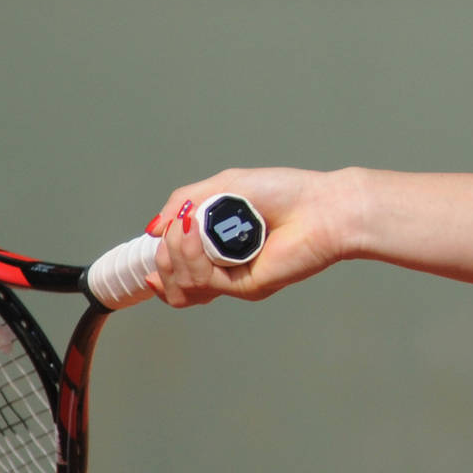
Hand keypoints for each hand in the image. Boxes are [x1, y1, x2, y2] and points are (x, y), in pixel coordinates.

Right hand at [147, 167, 355, 306]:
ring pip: (181, 286)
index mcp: (217, 244)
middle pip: (171, 279)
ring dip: (176, 254)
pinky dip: (192, 257)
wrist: (320, 207)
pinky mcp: (245, 287)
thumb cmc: (282, 191)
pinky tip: (199, 235)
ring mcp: (233, 278)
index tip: (154, 242)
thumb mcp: (222, 185)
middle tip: (181, 228)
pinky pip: (203, 282)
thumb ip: (182, 204)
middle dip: (165, 253)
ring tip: (192, 229)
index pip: (174, 266)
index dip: (159, 259)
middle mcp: (223, 265)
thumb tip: (152, 230)